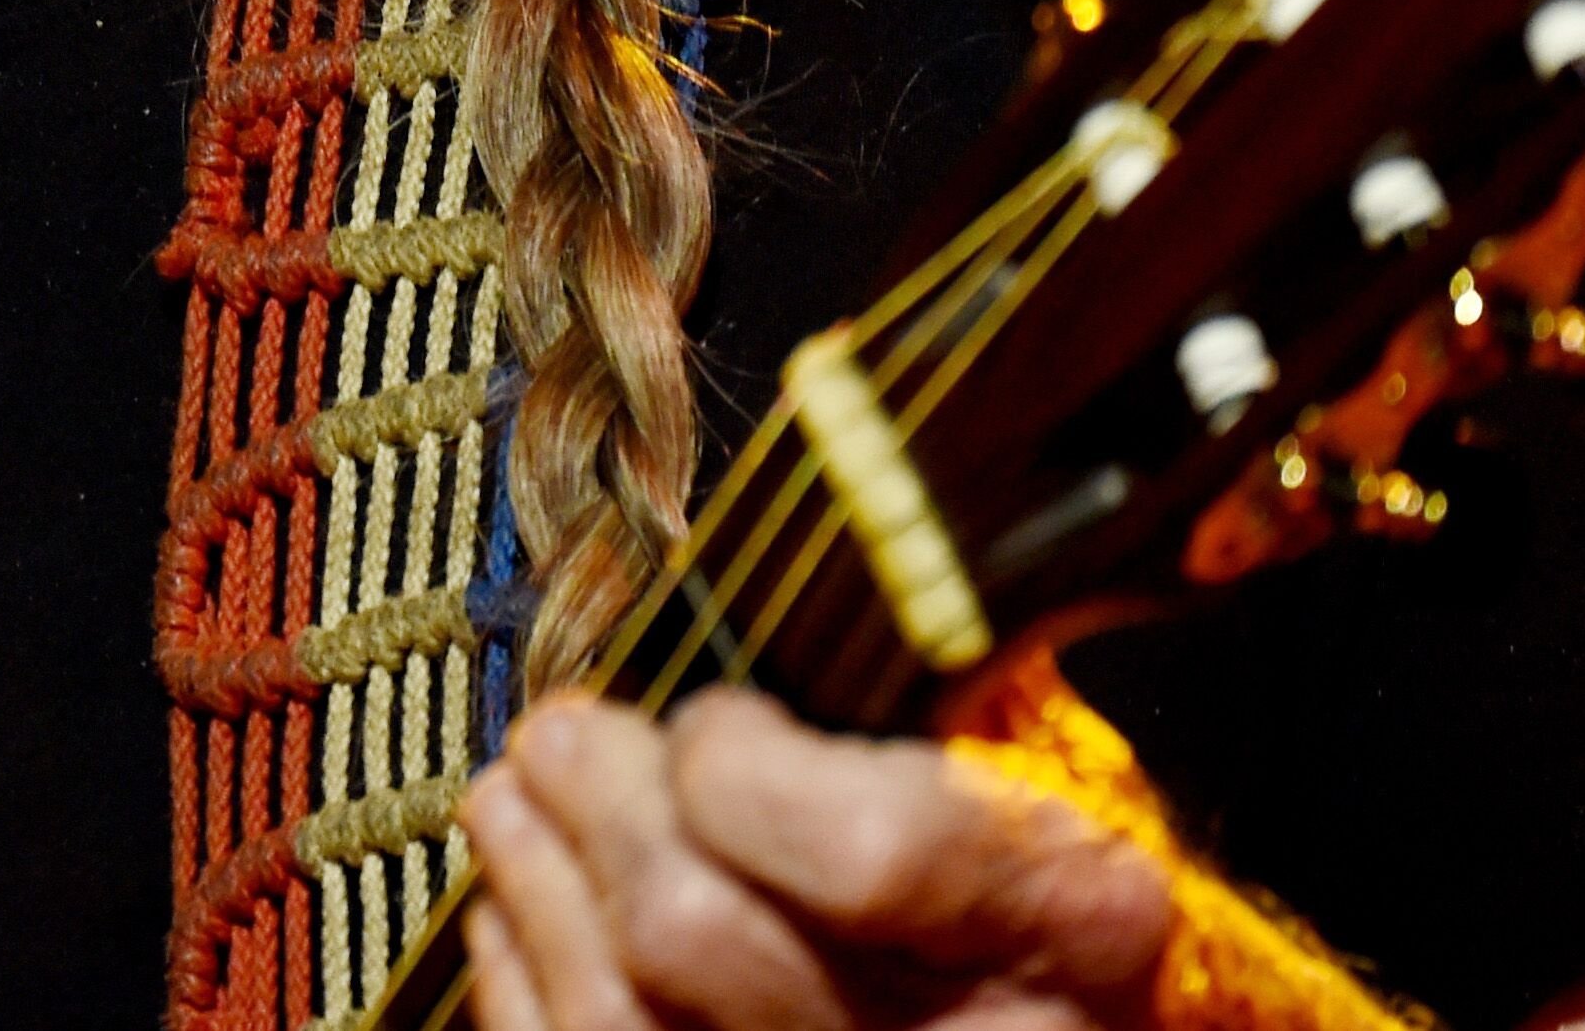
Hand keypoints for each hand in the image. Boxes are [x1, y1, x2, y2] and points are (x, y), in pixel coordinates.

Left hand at [455, 688, 1173, 1030]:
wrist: (1054, 1023)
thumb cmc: (1050, 884)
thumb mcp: (1057, 777)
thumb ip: (948, 703)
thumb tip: (776, 596)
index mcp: (1072, 925)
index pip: (865, 849)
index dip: (740, 764)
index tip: (712, 719)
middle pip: (696, 935)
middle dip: (598, 809)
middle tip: (558, 733)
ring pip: (620, 1015)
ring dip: (537, 885)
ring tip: (513, 797)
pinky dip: (529, 979)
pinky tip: (520, 912)